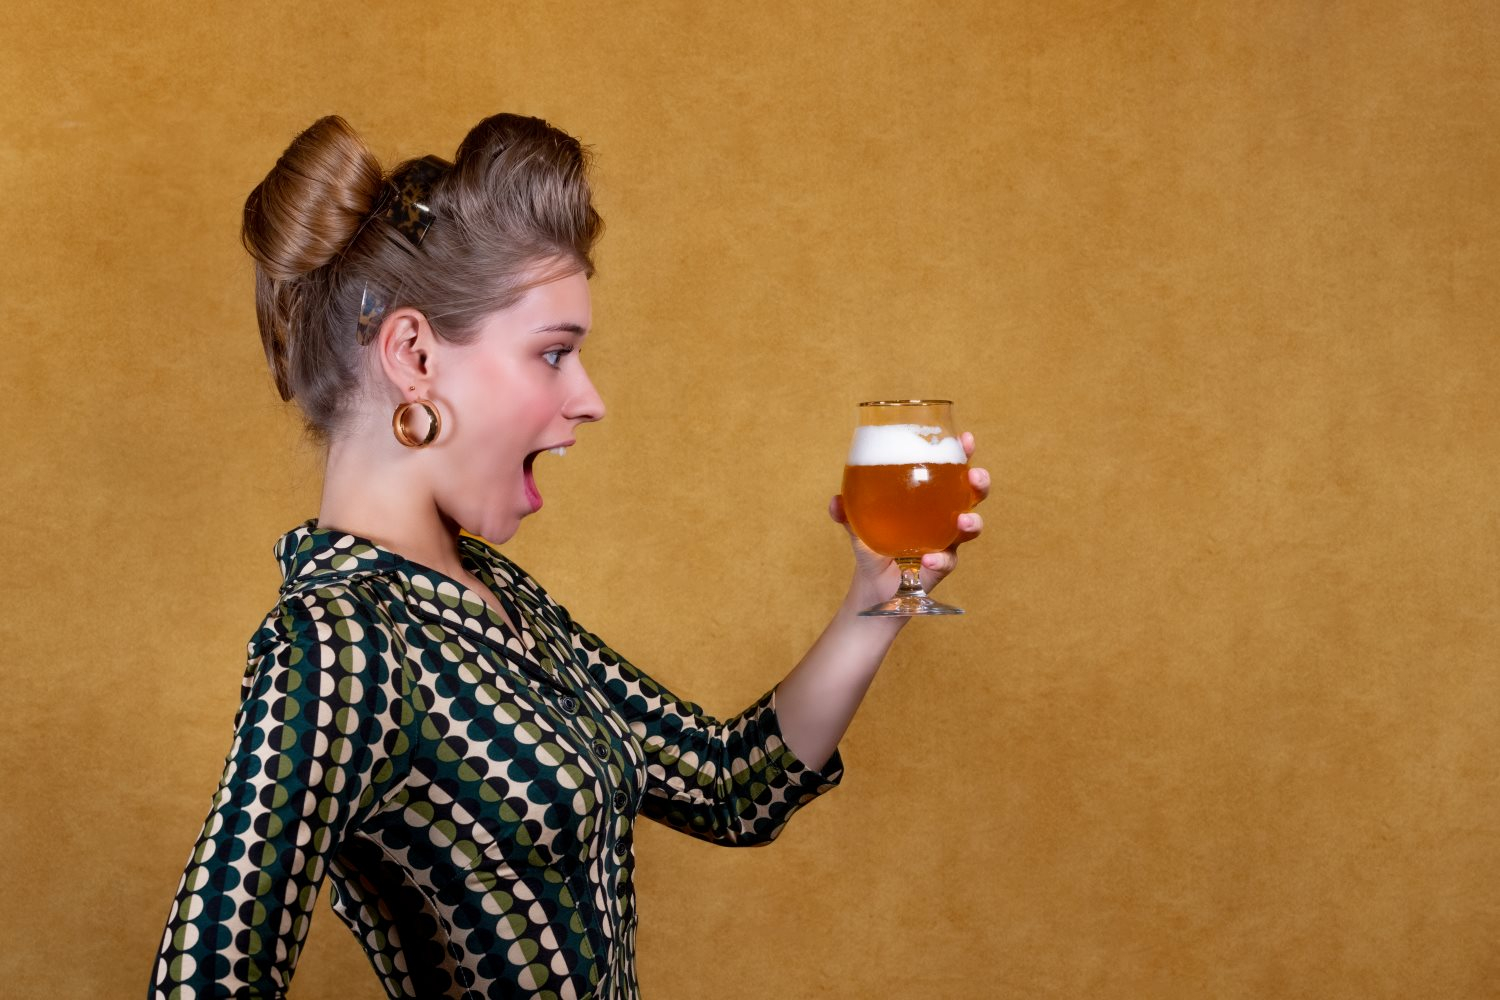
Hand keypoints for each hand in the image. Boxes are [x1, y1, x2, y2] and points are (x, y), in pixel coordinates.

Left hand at [829, 431, 989, 610]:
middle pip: (972, 495)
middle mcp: (944, 517)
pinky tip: (928, 558)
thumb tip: (836, 503)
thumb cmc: (873, 544)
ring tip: (963, 521)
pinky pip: (946, 562)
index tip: (967, 438)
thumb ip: (847, 512)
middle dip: (979, 483)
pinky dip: (939, 560)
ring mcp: (946, 542)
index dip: (962, 453)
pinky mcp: (941, 567)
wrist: (874, 585)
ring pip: (970, 529)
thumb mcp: (857, 524)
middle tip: (975, 476)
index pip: (951, 470)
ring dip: (972, 522)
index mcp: (929, 498)